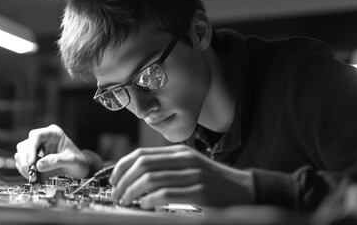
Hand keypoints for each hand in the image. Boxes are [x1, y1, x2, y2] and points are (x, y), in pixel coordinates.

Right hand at [14, 124, 88, 181]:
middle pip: (25, 145)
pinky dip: (24, 170)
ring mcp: (36, 148)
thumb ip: (56, 161)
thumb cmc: (77, 161)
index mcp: (53, 133)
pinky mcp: (33, 157)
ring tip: (32, 176)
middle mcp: (43, 139)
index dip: (31, 149)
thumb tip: (39, 165)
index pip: (36, 136)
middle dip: (25, 159)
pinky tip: (32, 177)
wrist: (79, 168)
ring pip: (21, 153)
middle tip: (30, 172)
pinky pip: (22, 162)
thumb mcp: (71, 160)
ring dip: (23, 166)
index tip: (31, 162)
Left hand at [109, 144, 253, 208]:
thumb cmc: (212, 180)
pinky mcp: (200, 191)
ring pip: (151, 179)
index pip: (142, 153)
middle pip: (143, 164)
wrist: (243, 190)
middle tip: (116, 194)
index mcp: (179, 151)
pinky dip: (150, 199)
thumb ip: (165, 166)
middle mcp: (185, 159)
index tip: (113, 179)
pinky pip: (167, 194)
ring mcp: (193, 174)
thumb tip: (134, 174)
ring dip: (132, 191)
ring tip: (126, 201)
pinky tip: (144, 205)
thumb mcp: (188, 166)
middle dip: (123, 180)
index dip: (122, 166)